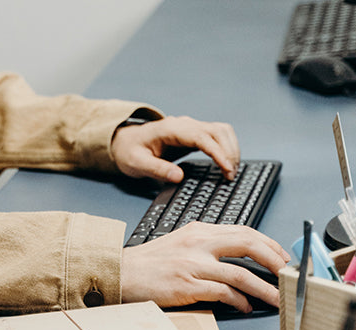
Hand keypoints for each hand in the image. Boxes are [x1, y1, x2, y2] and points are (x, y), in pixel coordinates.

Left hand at [111, 115, 239, 182]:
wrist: (125, 142)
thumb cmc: (129, 151)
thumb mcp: (136, 164)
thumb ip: (157, 169)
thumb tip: (179, 177)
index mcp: (171, 129)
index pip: (202, 136)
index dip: (218, 152)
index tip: (227, 168)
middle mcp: (184, 125)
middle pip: (218, 131)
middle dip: (229, 152)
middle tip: (230, 176)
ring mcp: (190, 128)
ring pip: (221, 131)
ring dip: (231, 149)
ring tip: (231, 171)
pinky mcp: (194, 135)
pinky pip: (217, 137)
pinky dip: (226, 148)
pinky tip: (226, 164)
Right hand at [120, 222, 290, 312]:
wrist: (120, 273)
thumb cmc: (148, 263)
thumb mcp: (180, 242)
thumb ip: (206, 245)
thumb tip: (236, 256)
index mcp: (198, 231)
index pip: (244, 231)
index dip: (268, 244)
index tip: (281, 256)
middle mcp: (198, 244)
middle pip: (248, 245)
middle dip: (275, 260)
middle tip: (289, 274)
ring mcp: (192, 264)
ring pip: (241, 273)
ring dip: (265, 288)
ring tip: (279, 298)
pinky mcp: (186, 285)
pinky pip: (223, 293)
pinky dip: (240, 301)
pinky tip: (245, 307)